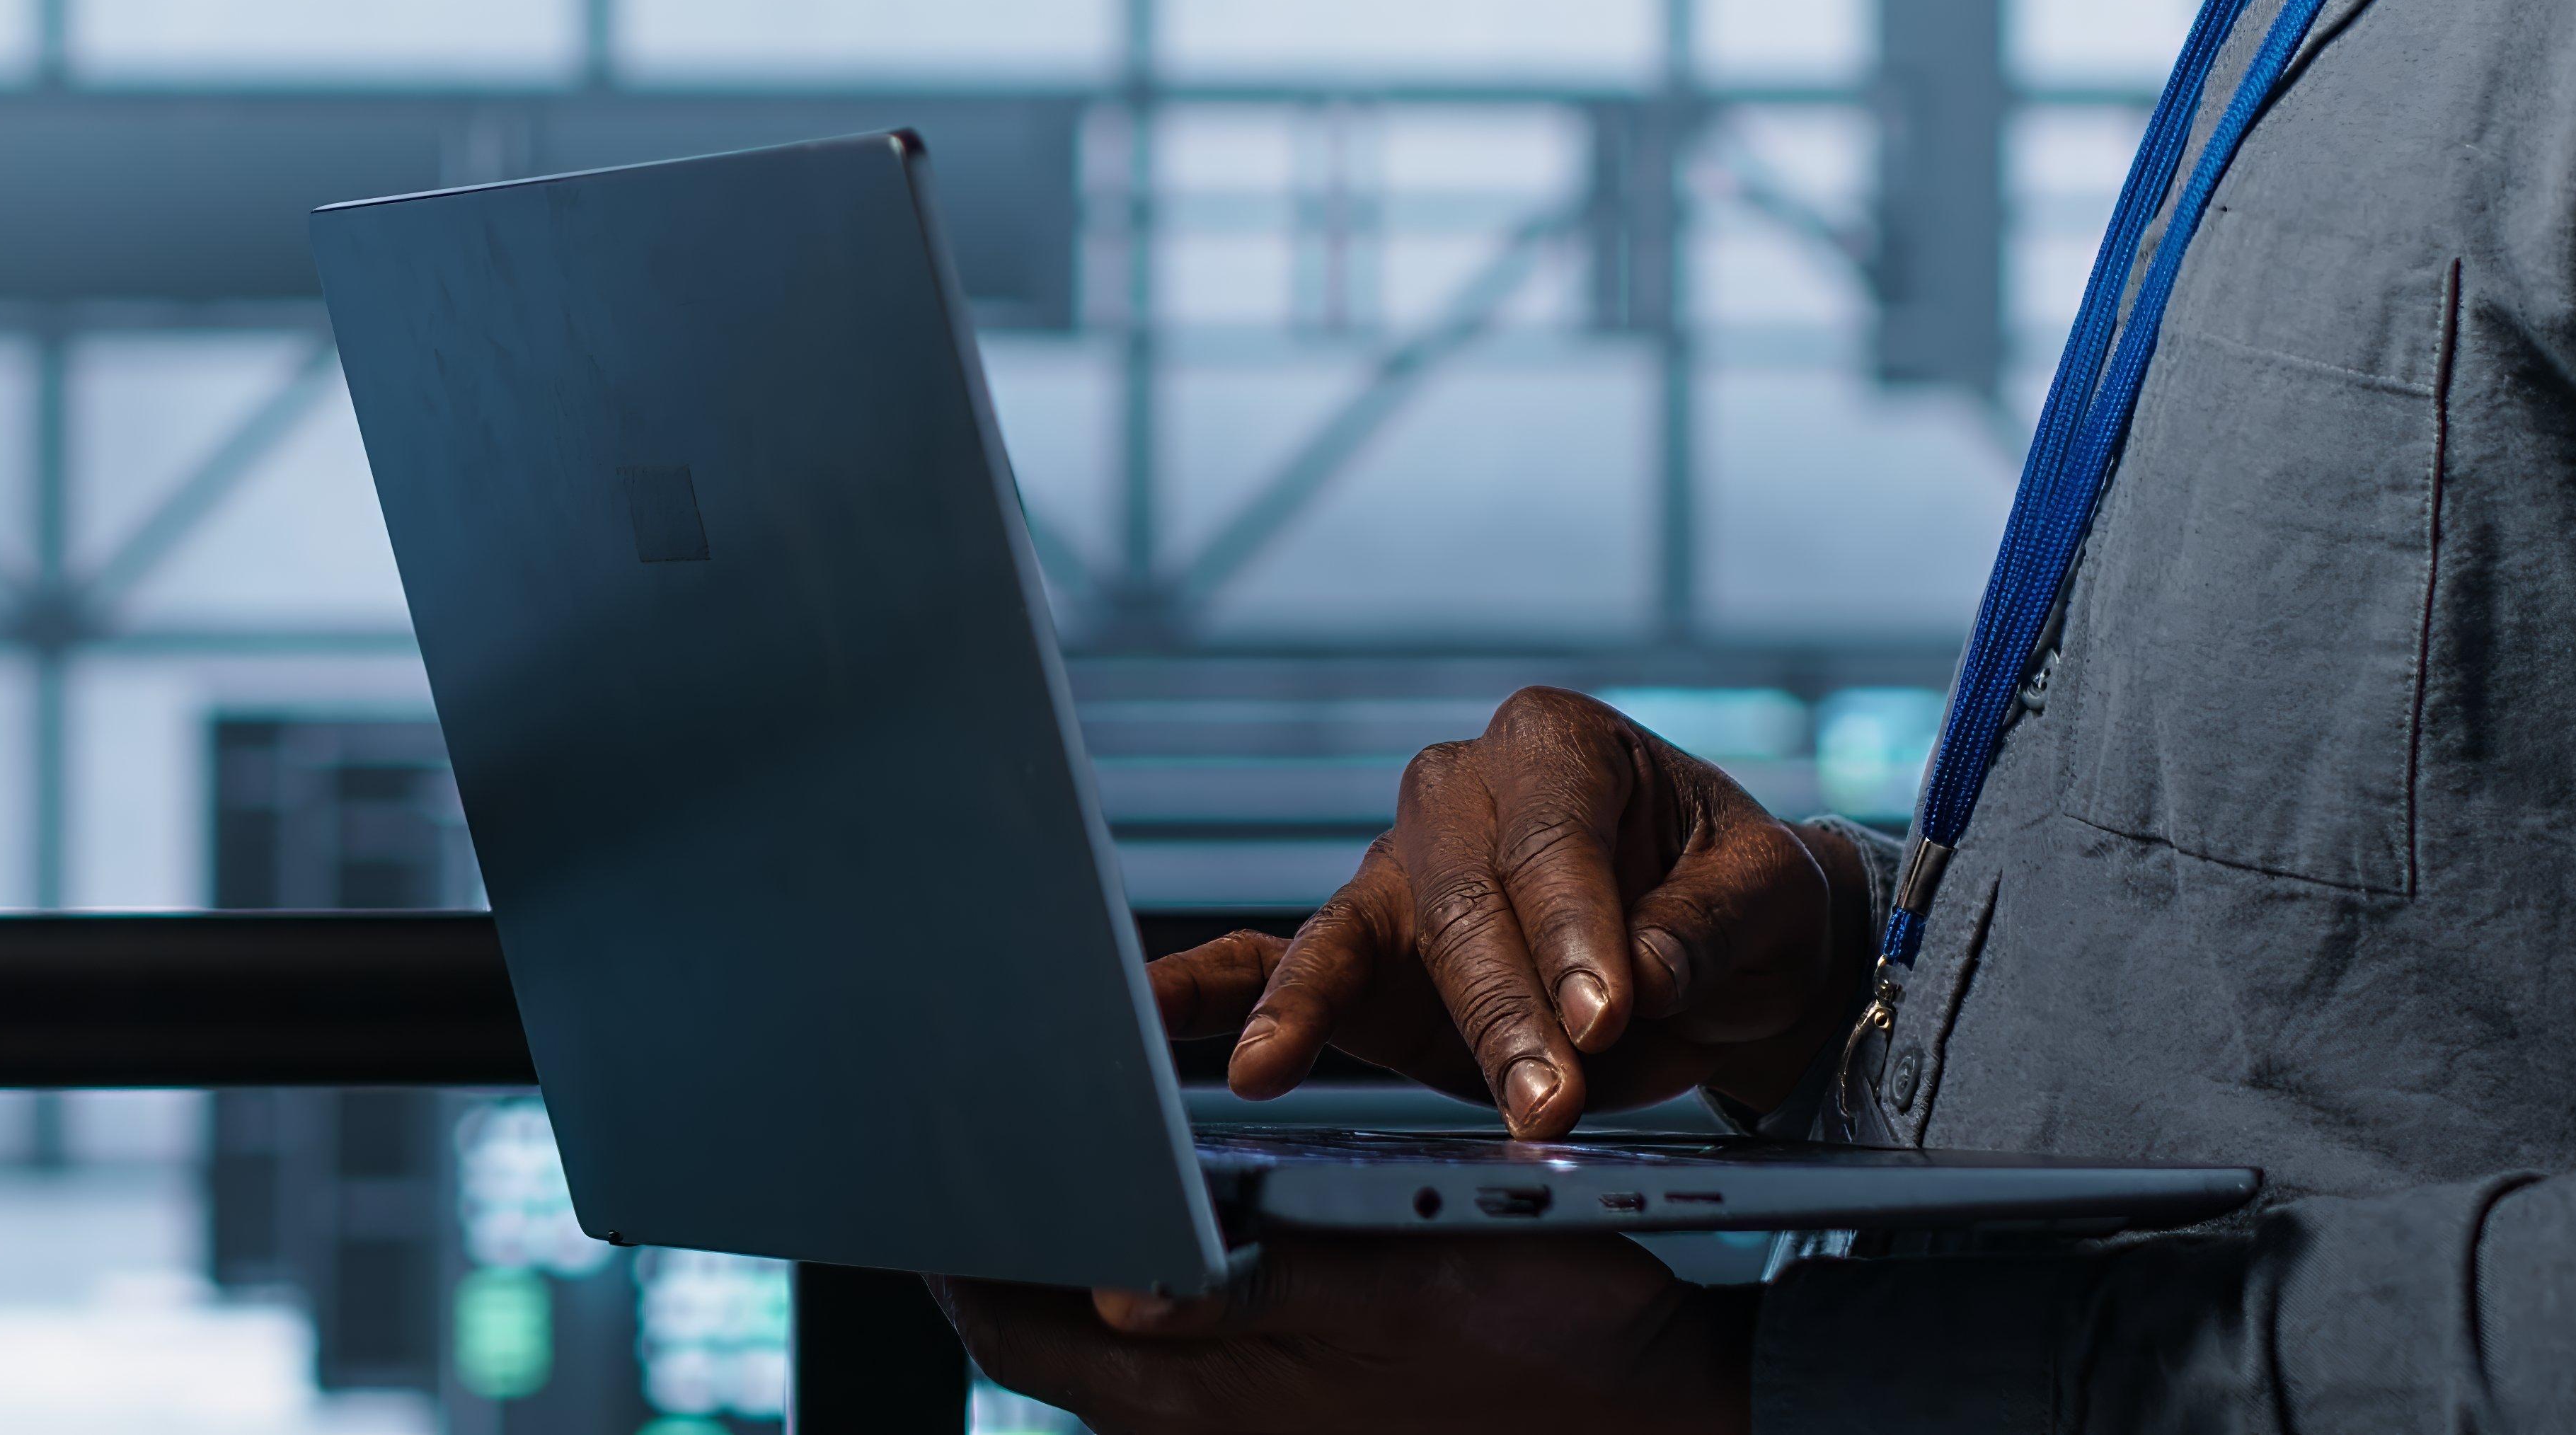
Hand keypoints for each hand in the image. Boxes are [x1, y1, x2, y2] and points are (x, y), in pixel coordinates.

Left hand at [932, 1236, 1750, 1434]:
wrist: (1667, 1409)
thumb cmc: (1545, 1334)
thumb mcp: (1401, 1275)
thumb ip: (1257, 1279)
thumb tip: (1117, 1284)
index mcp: (1217, 1392)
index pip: (1020, 1332)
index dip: (954, 1257)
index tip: (908, 1177)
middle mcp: (1215, 1426)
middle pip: (1043, 1346)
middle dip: (990, 1262)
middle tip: (951, 1166)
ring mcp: (1259, 1430)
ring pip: (1103, 1361)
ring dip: (1061, 1281)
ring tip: (1036, 1187)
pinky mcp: (1305, 1421)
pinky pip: (1175, 1369)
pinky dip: (1141, 1301)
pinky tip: (1158, 1246)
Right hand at [1151, 686, 1871, 1137]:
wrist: (1714, 952)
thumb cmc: (1736, 901)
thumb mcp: (1766, 898)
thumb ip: (1706, 928)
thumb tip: (1642, 975)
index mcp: (1555, 744)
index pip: (1552, 838)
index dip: (1574, 929)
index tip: (1607, 1015)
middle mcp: (1457, 790)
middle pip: (1458, 903)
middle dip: (1497, 1010)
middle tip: (1548, 1104)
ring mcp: (1398, 870)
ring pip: (1352, 938)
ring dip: (1327, 1017)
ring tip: (1272, 1074)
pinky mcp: (1365, 953)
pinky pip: (1276, 960)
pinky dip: (1220, 993)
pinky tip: (1155, 1014)